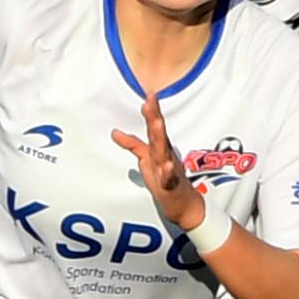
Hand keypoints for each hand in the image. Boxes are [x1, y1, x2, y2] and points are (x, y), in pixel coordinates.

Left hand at [108, 91, 209, 235]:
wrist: (183, 204)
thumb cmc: (164, 179)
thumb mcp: (146, 159)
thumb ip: (133, 145)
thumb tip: (114, 132)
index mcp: (160, 147)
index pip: (155, 126)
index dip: (152, 110)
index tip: (149, 93)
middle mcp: (166, 155)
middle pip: (159, 134)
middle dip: (155, 117)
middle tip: (150, 101)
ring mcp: (170, 170)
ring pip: (164, 152)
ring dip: (160, 138)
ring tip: (157, 124)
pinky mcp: (171, 186)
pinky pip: (169, 178)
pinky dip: (168, 172)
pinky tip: (166, 165)